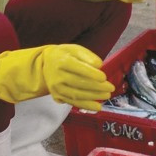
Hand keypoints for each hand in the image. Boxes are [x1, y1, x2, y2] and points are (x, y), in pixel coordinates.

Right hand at [0, 44, 114, 110]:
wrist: (45, 64)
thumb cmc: (64, 55)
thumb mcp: (74, 49)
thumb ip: (87, 55)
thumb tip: (99, 65)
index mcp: (61, 61)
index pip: (77, 68)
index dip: (91, 74)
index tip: (104, 77)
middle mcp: (56, 76)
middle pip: (78, 83)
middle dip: (96, 87)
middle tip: (110, 88)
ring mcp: (56, 88)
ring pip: (76, 95)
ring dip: (93, 97)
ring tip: (106, 96)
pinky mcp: (57, 96)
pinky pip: (73, 103)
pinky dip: (86, 106)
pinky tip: (97, 107)